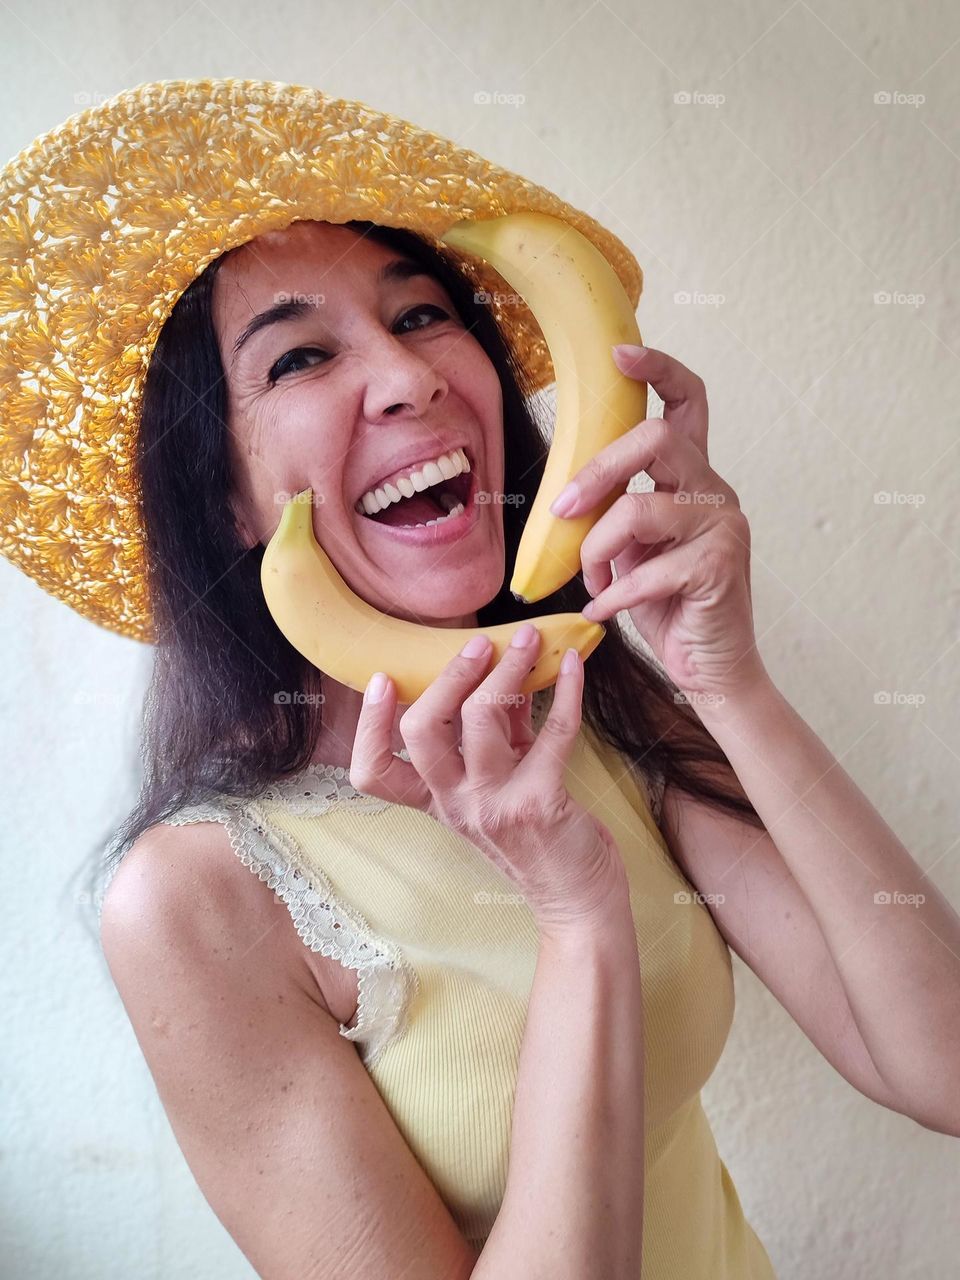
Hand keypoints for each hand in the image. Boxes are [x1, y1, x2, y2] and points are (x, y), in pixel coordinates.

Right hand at [351, 625, 627, 932]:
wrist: (578, 903)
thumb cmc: (541, 841)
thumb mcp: (502, 787)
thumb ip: (494, 737)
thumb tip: (498, 673)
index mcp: (439, 801)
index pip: (374, 773)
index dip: (369, 726)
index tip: (383, 679)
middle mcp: (457, 804)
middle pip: (422, 731)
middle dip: (449, 676)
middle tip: (479, 644)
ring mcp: (495, 805)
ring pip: (482, 718)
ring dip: (508, 668)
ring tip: (530, 640)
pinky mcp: (540, 801)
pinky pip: (552, 732)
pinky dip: (568, 692)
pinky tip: (576, 667)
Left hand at [551, 344, 767, 703]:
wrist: (710, 667)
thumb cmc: (667, 606)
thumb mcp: (631, 551)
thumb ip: (614, 514)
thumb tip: (565, 499)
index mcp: (693, 477)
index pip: (689, 402)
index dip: (659, 370)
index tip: (619, 355)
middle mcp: (715, 489)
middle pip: (657, 438)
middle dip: (599, 470)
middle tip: (562, 509)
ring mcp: (724, 525)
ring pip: (642, 509)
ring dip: (598, 550)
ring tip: (592, 581)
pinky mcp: (720, 566)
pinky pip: (648, 570)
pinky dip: (613, 594)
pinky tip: (602, 610)